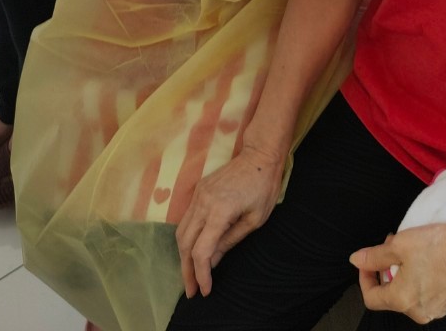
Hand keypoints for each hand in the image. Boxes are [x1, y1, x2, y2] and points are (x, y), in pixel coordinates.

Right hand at [175, 143, 284, 297]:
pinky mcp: (198, 190)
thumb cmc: (264, 187)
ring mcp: (198, 195)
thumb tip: (212, 261)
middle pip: (185, 244)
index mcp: (220, 211)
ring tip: (190, 274)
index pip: (202, 251)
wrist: (259, 155)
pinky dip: (186, 238)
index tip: (205, 291)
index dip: (201, 274)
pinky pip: (186, 219)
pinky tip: (192, 250)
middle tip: (191, 291)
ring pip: (181, 231)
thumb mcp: (255, 219)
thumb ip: (231, 240)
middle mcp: (203, 203)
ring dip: (183, 255)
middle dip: (186, 270)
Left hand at [351, 223, 445, 323]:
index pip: (371, 298)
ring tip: (409, 250)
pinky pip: (425, 293)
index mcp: (402, 300)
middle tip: (390, 247)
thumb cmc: (440, 246)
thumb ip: (374, 256)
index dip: (364, 278)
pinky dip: (419, 278)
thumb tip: (358, 260)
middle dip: (386, 271)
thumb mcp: (399, 245)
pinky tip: (425, 258)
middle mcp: (418, 311)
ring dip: (403, 273)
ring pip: (408, 293)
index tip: (367, 263)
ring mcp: (435, 308)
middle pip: (390, 295)